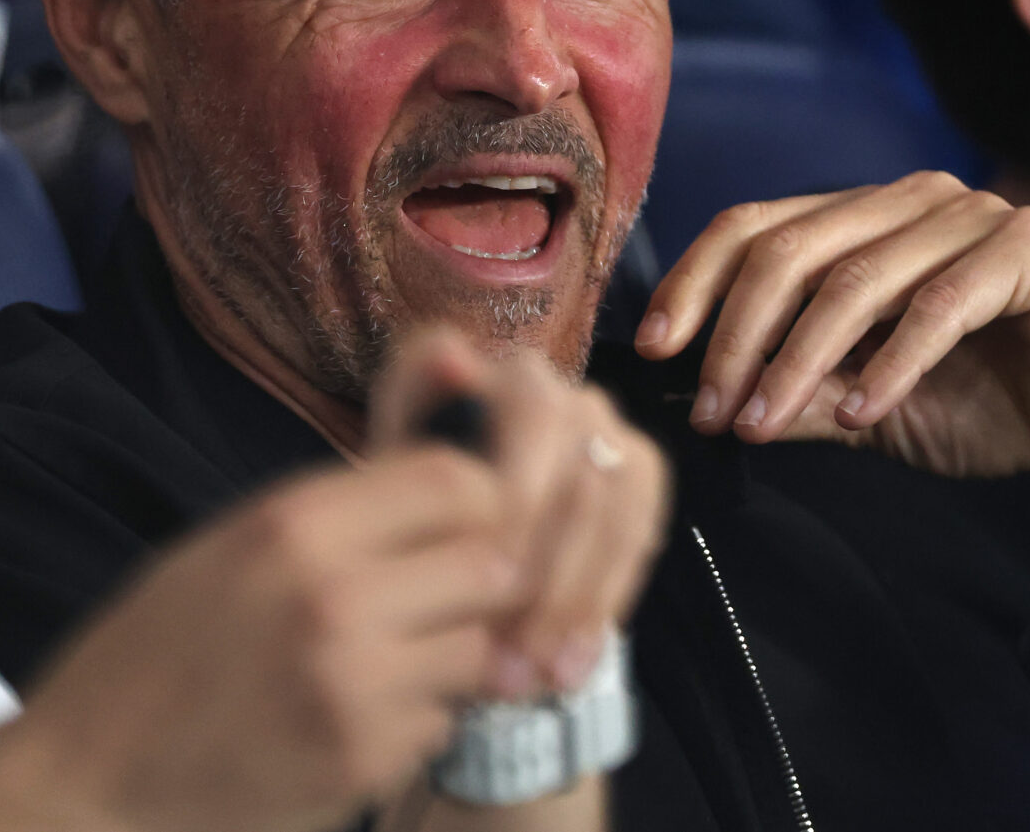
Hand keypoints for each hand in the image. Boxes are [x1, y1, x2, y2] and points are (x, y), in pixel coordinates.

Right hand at [0, 448, 524, 831]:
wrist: (90, 776)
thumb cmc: (158, 650)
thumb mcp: (233, 545)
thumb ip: (339, 513)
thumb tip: (456, 483)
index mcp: (293, 525)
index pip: (455, 481)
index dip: (473, 501)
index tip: (458, 525)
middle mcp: (332, 598)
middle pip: (488, 563)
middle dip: (472, 582)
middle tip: (431, 600)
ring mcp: (353, 688)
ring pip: (473, 650)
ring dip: (445, 657)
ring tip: (381, 663)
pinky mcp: (362, 763)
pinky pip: (439, 723)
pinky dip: (411, 723)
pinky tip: (350, 720)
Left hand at [372, 329, 669, 696]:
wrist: (444, 542)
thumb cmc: (410, 506)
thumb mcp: (388, 463)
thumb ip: (409, 407)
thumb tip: (452, 357)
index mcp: (508, 375)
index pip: (532, 418)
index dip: (517, 496)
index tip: (485, 574)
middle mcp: (568, 393)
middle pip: (580, 473)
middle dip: (548, 570)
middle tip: (512, 647)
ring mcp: (611, 434)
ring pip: (615, 515)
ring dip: (577, 601)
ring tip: (538, 673)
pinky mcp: (640, 479)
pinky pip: (638, 539)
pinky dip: (602, 608)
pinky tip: (569, 667)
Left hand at [635, 173, 1029, 639]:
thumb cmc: (985, 409)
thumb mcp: (864, 408)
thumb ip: (794, 393)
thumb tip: (705, 401)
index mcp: (863, 218)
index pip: (752, 227)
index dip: (694, 283)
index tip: (654, 351)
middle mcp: (911, 199)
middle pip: (788, 250)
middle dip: (735, 335)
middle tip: (712, 411)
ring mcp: (973, 214)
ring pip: (854, 280)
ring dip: (798, 360)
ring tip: (765, 424)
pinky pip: (938, 304)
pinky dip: (890, 364)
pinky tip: (863, 414)